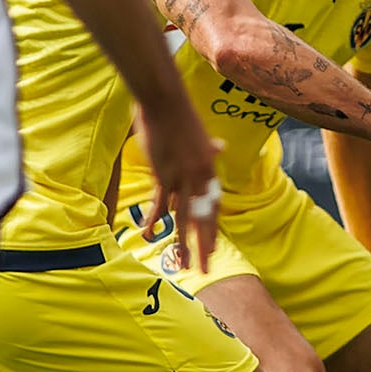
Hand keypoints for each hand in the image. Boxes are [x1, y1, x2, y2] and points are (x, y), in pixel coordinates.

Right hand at [134, 100, 218, 273]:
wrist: (167, 101)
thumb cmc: (180, 116)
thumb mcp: (199, 136)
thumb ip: (208, 147)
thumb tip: (219, 147)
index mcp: (209, 170)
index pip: (214, 207)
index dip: (213, 228)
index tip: (213, 247)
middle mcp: (200, 178)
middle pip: (205, 219)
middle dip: (205, 246)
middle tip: (206, 270)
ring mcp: (183, 178)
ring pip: (185, 219)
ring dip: (185, 244)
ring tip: (186, 266)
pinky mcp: (164, 174)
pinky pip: (161, 204)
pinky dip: (156, 221)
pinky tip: (151, 237)